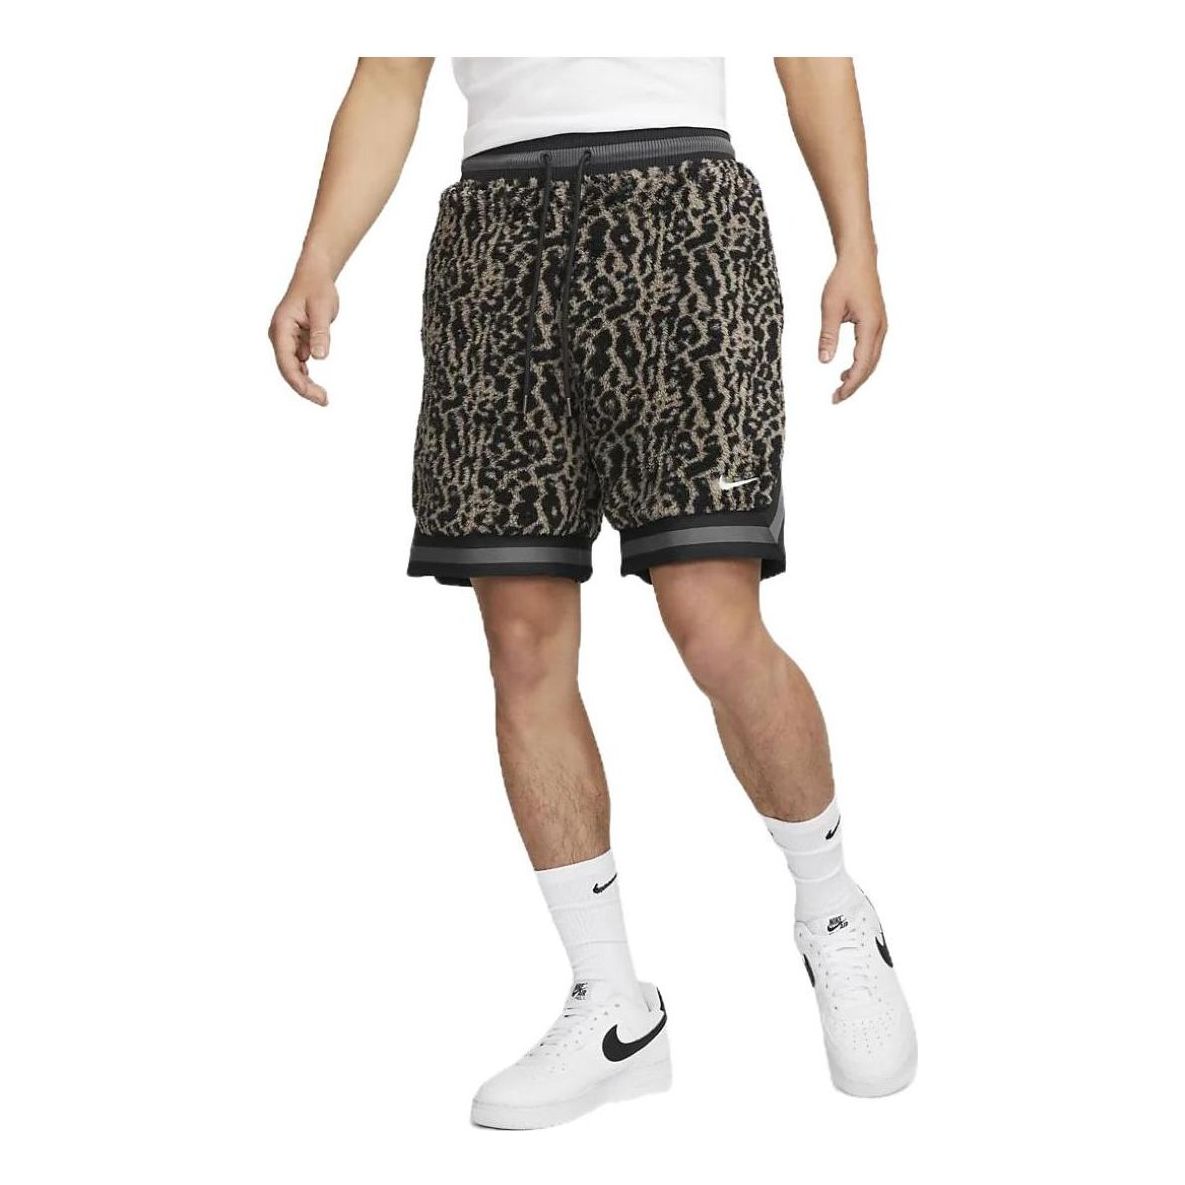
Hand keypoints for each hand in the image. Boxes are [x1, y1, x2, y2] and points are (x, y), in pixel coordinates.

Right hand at [268, 263, 338, 405]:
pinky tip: (317, 386)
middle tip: (324, 400)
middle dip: (303, 387)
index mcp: (281, 328)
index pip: (286, 362)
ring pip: (292, 368)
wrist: (314, 276)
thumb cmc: (317, 289)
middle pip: (287, 369)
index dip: (299, 382)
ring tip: (323, 397)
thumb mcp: (322, 309)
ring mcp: (285, 340)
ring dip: (305, 383)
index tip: (315, 395)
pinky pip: (298, 362)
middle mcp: (279, 336)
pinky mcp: (294, 341)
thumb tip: (319, 356)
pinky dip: (306, 374)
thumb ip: (320, 333)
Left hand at [818, 254, 886, 403]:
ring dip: (858, 376)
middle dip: (854, 385)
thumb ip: (827, 335)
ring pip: (872, 360)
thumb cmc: (844, 279)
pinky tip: (847, 370)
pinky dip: (861, 364)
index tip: (836, 396)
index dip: (850, 384)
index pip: (862, 364)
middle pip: (870, 366)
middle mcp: (880, 328)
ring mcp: (881, 326)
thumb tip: (824, 361)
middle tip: (836, 398)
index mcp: (870, 326)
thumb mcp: (830, 307)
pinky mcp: (877, 324)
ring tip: (840, 387)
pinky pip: (871, 351)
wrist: (859, 259)